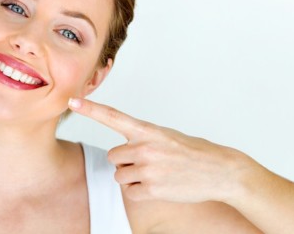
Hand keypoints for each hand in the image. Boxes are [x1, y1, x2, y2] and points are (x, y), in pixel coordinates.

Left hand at [68, 98, 253, 203]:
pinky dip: (140, 191)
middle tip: (148, 162)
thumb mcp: (166, 136)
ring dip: (133, 177)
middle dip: (125, 161)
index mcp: (148, 130)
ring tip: (156, 174)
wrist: (221, 171)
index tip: (72, 100)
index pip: (113, 116)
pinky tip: (158, 186)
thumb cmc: (193, 152)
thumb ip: (142, 138)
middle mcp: (145, 147)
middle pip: (113, 156)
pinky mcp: (153, 189)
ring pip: (120, 175)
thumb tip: (122, 150)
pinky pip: (130, 192)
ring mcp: (149, 169)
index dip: (91, 109)